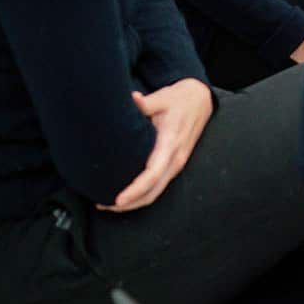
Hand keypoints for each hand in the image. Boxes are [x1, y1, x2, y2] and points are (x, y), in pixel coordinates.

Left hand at [100, 79, 213, 212]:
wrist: (201, 99)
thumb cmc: (180, 99)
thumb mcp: (162, 97)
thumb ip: (145, 103)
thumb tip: (131, 99)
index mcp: (171, 142)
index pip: (153, 173)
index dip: (136, 190)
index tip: (118, 200)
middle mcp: (176, 157)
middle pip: (154, 191)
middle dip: (130, 204)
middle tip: (103, 205)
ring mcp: (178, 162)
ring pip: (157, 192)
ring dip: (135, 202)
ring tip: (110, 204)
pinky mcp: (176, 163)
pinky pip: (160, 185)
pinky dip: (143, 194)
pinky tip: (128, 193)